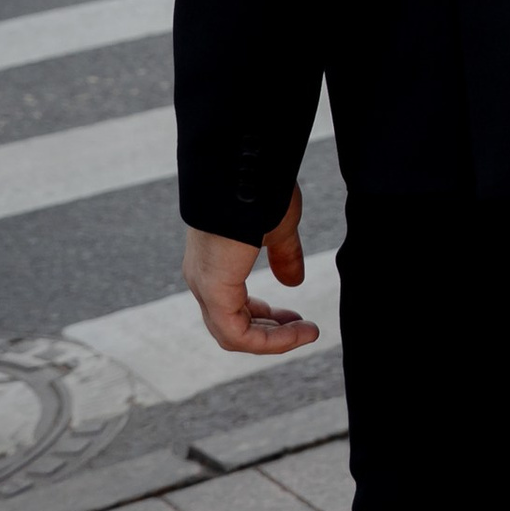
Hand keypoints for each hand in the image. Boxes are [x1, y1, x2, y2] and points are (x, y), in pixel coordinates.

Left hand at [183, 190, 320, 354]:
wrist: (244, 170)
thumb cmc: (258, 191)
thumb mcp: (277, 229)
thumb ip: (284, 256)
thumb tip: (294, 282)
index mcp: (214, 263)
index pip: (234, 306)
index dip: (266, 317)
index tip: (297, 317)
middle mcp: (203, 277)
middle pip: (232, 324)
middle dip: (271, 331)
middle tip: (304, 329)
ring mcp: (204, 285)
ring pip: (232, 334)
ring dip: (272, 340)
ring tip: (306, 333)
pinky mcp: (212, 289)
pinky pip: (236, 333)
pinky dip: (266, 340)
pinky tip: (295, 332)